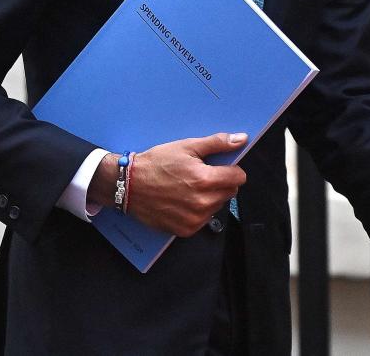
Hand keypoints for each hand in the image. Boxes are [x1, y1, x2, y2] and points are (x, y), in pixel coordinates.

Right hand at [96, 132, 247, 237]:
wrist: (129, 185)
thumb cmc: (156, 163)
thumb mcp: (187, 146)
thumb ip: (217, 143)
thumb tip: (241, 139)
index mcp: (204, 180)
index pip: (238, 177)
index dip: (231, 169)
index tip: (220, 167)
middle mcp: (202, 203)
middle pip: (230, 192)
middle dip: (221, 182)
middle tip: (201, 175)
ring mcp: (194, 219)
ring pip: (218, 206)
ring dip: (210, 197)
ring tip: (189, 188)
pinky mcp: (186, 230)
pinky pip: (204, 219)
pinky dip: (198, 210)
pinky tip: (183, 200)